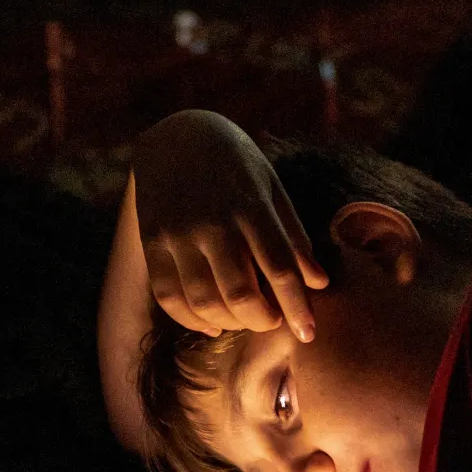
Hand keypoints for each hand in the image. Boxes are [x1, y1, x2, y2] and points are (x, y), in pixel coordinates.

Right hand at [131, 111, 327, 340]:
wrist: (177, 137)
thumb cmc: (236, 165)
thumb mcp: (271, 189)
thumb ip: (293, 237)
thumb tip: (319, 284)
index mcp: (250, 206)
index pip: (279, 267)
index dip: (296, 307)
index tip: (308, 334)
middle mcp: (212, 222)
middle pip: (240, 293)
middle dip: (262, 320)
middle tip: (272, 323)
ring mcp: (178, 233)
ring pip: (203, 301)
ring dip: (228, 324)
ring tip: (243, 321)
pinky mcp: (152, 242)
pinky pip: (168, 297)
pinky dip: (191, 320)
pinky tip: (210, 324)